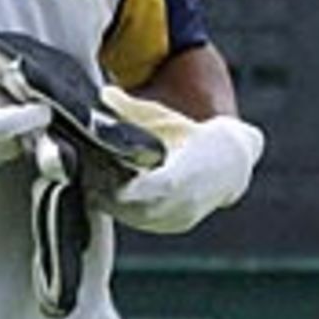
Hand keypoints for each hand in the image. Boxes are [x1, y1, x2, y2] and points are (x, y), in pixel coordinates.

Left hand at [100, 111, 263, 233]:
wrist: (231, 162)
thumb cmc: (193, 136)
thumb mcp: (165, 120)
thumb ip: (132, 109)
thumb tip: (105, 93)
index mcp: (181, 178)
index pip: (140, 192)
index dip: (114, 185)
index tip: (95, 172)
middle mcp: (182, 204)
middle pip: (132, 209)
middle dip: (108, 194)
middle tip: (88, 177)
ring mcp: (180, 218)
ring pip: (136, 219)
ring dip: (115, 204)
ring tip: (96, 184)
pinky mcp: (176, 225)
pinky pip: (145, 222)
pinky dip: (128, 210)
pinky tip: (113, 194)